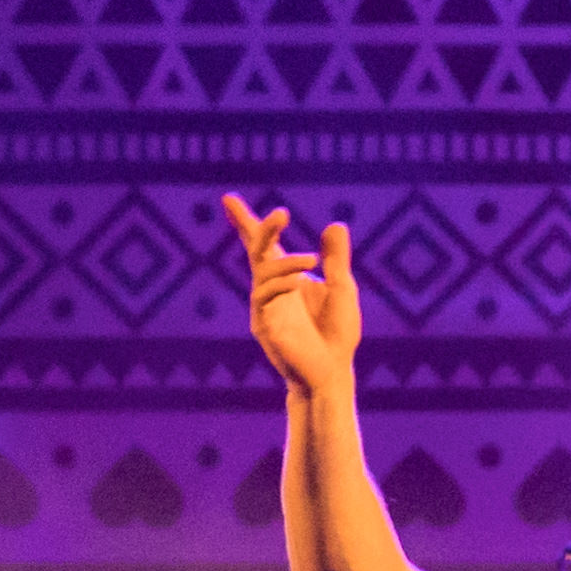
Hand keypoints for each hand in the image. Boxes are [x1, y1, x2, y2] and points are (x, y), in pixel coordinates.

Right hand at [221, 194, 360, 397]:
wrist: (332, 371)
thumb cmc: (337, 333)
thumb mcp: (342, 289)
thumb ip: (336, 260)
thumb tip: (335, 224)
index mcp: (286, 276)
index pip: (263, 245)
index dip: (246, 222)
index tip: (228, 198)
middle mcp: (271, 288)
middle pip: (257, 250)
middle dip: (263, 229)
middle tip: (282, 213)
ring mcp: (264, 306)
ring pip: (263, 271)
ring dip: (287, 261)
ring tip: (312, 260)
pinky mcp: (263, 324)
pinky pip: (263, 296)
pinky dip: (280, 284)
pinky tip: (298, 282)